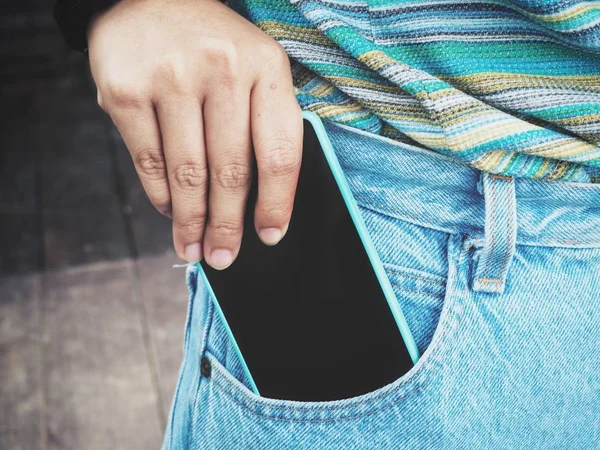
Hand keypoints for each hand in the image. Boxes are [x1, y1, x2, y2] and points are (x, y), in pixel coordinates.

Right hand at [87, 0, 301, 268]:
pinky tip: (170, 211)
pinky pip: (148, 161)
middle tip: (224, 257)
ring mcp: (170, 78)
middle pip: (230, 171)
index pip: (280, 152)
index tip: (270, 236)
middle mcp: (221, 70)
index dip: (276, 203)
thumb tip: (262, 202)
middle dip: (227, 226)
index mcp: (266, 68)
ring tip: (193, 248)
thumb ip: (264, 125)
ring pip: (187, 173)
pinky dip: (160, 196)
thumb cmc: (214, 48)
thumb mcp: (255, 70)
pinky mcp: (126, 90)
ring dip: (192, 222)